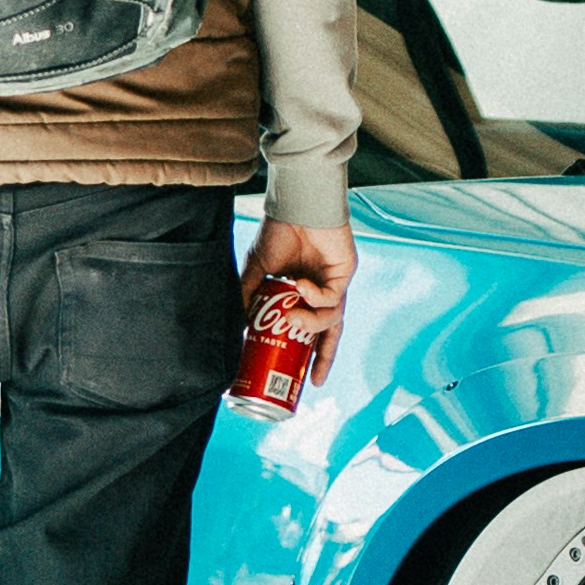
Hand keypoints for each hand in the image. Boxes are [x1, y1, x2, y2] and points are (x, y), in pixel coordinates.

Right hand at [230, 214, 355, 404]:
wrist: (294, 203)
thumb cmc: (278, 231)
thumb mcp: (257, 270)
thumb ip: (248, 296)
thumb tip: (238, 329)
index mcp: (306, 293)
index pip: (312, 330)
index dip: (310, 355)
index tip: (302, 380)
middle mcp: (325, 291)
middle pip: (330, 333)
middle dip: (323, 357)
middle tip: (311, 379)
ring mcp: (337, 283)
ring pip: (332, 318)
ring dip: (311, 323)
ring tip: (291, 318)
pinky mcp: (346, 272)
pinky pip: (333, 296)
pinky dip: (316, 297)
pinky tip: (300, 287)